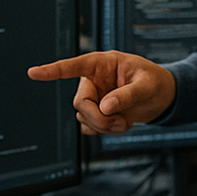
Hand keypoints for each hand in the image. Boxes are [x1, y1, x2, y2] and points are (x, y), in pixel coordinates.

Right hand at [28, 51, 176, 134]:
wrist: (162, 97)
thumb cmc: (155, 82)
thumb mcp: (146, 85)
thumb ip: (127, 95)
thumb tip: (106, 107)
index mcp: (103, 64)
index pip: (73, 66)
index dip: (53, 71)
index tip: (34, 73)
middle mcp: (94, 80)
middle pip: (80, 103)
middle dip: (97, 118)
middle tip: (118, 123)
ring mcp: (94, 97)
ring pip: (83, 117)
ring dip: (103, 126)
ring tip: (125, 123)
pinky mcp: (97, 112)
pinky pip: (89, 127)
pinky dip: (103, 131)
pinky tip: (119, 124)